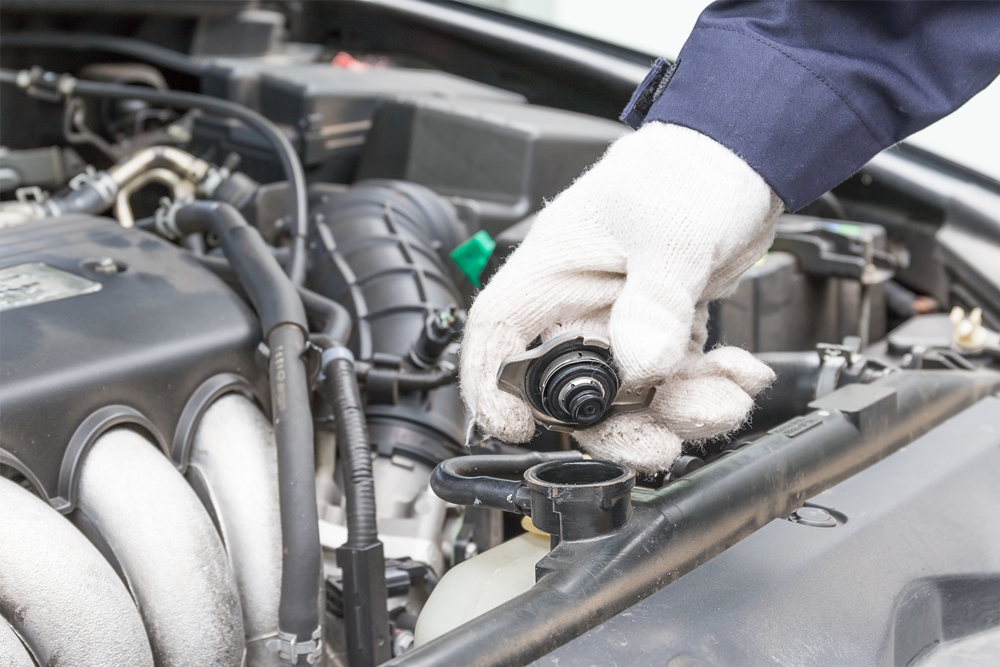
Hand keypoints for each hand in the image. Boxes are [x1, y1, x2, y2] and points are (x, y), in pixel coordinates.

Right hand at [460, 122, 782, 472]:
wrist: (738, 160)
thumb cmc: (685, 171)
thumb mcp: (670, 232)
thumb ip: (655, 301)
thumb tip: (640, 364)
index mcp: (550, 274)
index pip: (497, 337)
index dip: (493, 390)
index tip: (520, 427)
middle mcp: (576, 308)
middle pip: (570, 393)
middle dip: (618, 428)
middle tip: (661, 442)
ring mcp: (618, 326)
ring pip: (630, 399)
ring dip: (678, 412)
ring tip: (726, 397)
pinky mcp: (658, 335)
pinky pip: (673, 384)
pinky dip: (708, 389)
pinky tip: (739, 375)